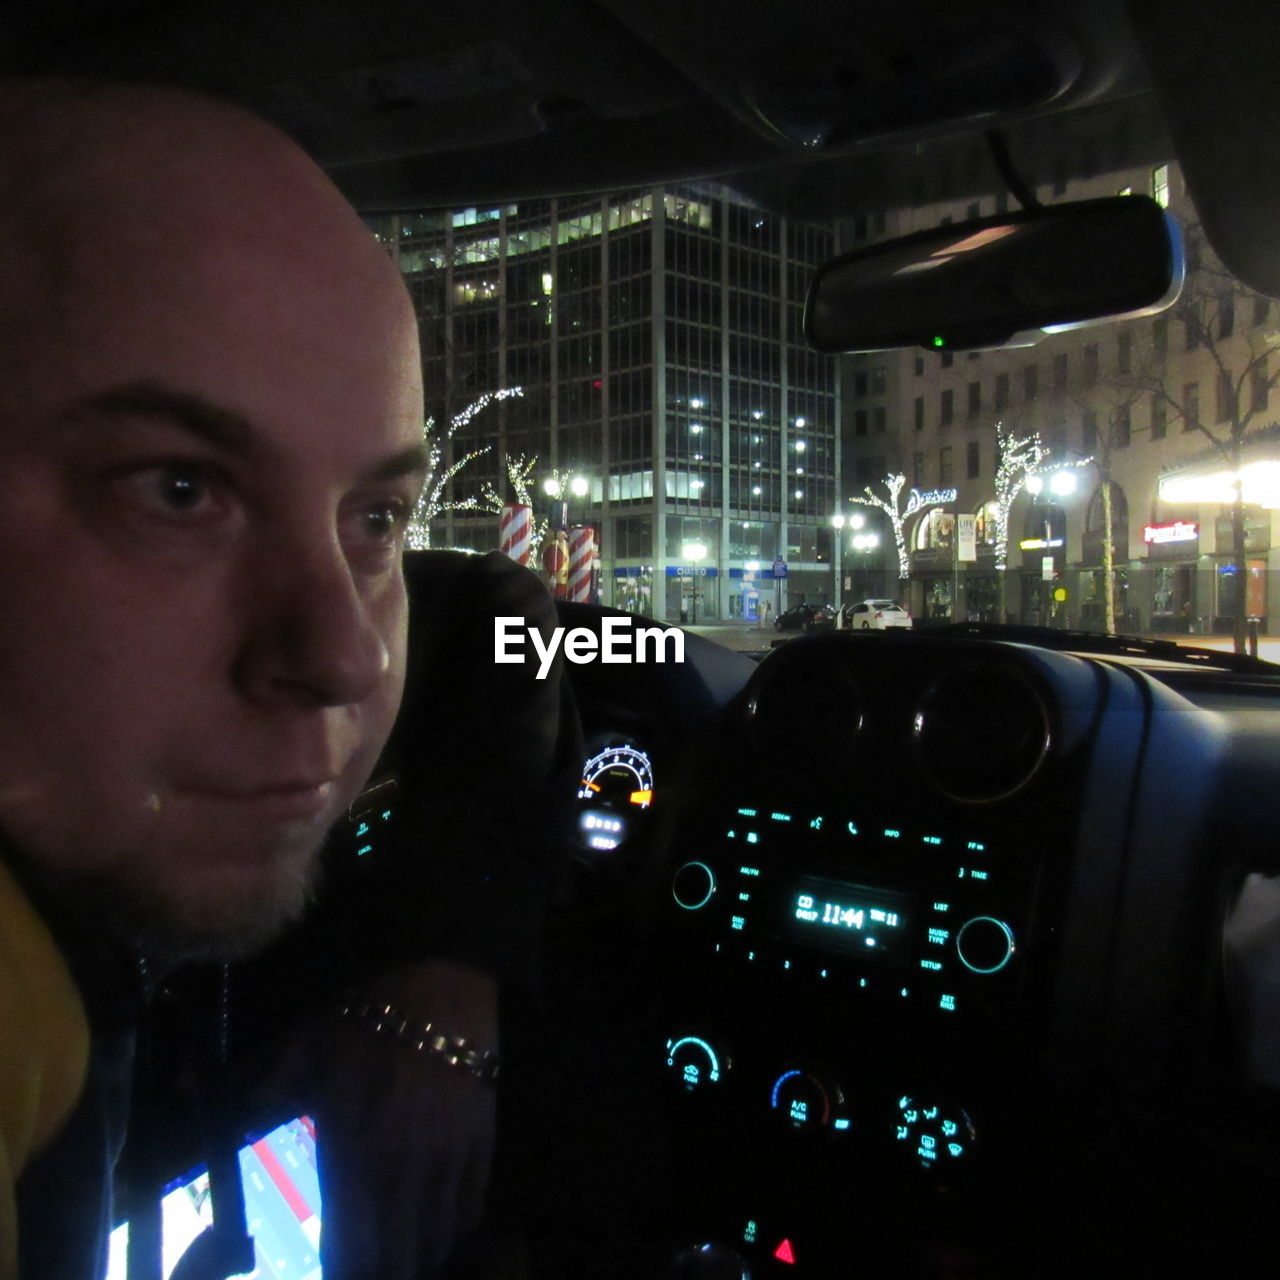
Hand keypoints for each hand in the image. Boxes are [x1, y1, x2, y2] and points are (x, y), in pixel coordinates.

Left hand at [268, 959, 499, 1279]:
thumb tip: (180, 1090)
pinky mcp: (481, 1148)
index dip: (338, 1277)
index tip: (327, 1278)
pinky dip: (449, 1227)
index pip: (348, 1253)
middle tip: (360, 1266)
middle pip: (397, 1261)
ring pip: (435, 1244)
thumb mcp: (298, 1048)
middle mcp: (403, 1172)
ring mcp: (448, 1163)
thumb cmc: (364, 1022)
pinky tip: (432, 1222)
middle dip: (379, 1272)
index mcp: (352, 1155)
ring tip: (394, 1251)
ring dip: (413, 1255)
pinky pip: (469, 1212)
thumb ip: (247, 1084)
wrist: (442, 989)